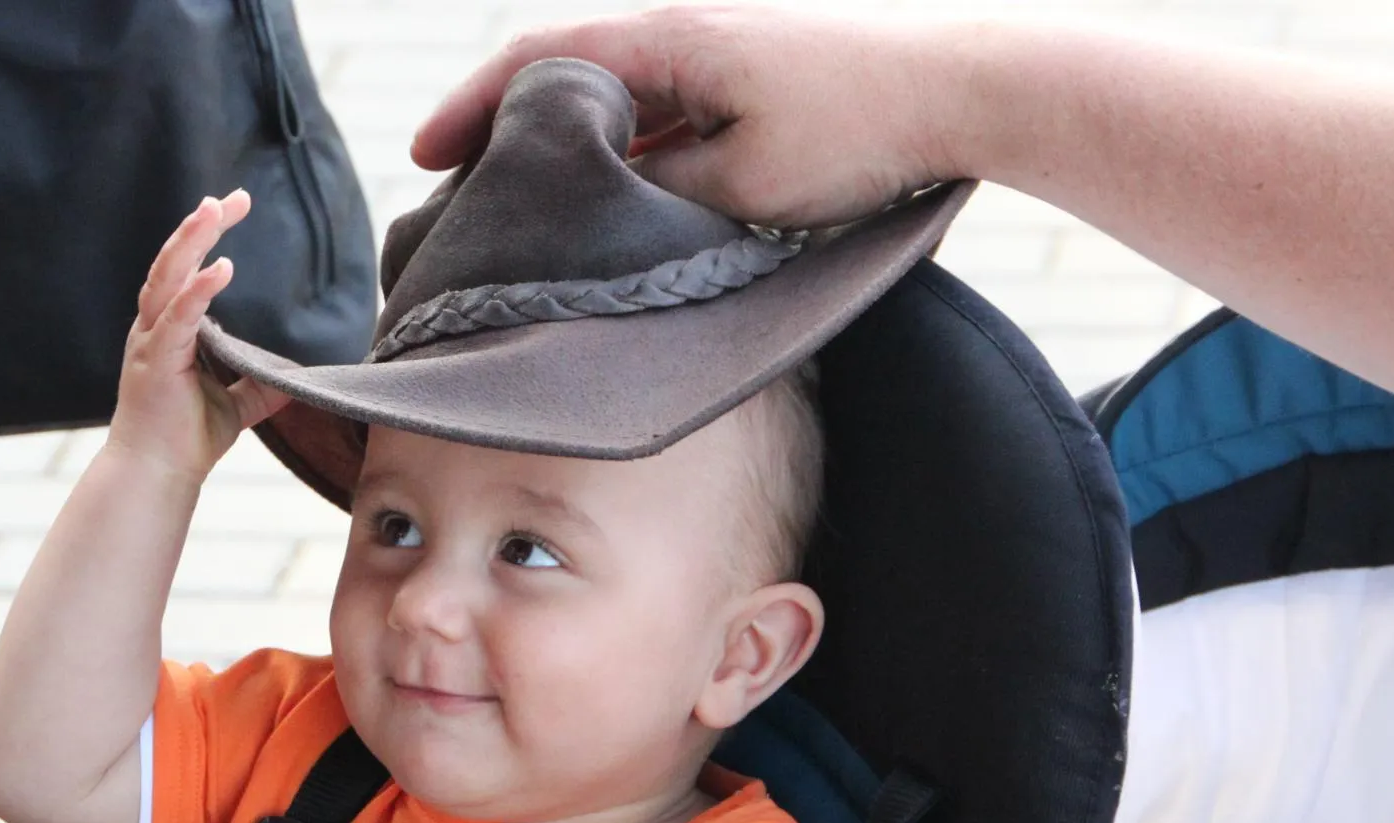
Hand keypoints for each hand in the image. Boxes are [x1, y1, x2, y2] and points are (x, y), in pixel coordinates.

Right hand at [110, 190, 289, 478]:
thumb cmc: (185, 440)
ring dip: (191, 242)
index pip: (185, 271)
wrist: (157, 475)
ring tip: (215, 211)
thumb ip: (259, 385)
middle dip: (200, 226)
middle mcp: (154, 328)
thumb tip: (296, 379)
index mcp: (168, 331)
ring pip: (167, 278)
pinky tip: (221, 267)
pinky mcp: (156, 361)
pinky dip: (198, 290)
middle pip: (172, 262)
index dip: (205, 237)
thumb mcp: (236, 407)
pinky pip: (178, 317)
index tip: (232, 206)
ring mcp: (151, 342)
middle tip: (232, 197)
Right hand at [412, 6, 965, 229]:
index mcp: (671, 39)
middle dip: (508, 135)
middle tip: (463, 196)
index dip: (469, 108)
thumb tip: (602, 217)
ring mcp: (724, 56)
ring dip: (573, 153)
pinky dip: (632, 158)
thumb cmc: (862, 129)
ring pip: (621, 105)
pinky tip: (622, 210)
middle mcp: (689, 34)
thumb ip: (659, 198)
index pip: (539, 63)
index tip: (422, 158)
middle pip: (569, 80)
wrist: (970, 88)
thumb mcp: (741, 185)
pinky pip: (670, 118)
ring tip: (532, 215)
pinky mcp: (757, 83)